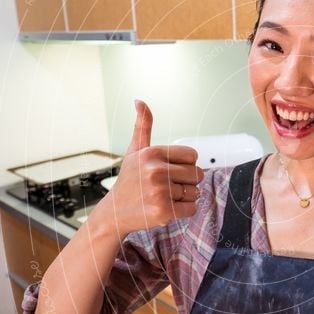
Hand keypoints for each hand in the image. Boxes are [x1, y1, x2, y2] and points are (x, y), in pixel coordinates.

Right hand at [95, 99, 203, 235]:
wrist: (115, 212)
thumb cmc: (130, 180)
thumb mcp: (135, 151)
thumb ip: (142, 126)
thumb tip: (139, 101)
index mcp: (152, 153)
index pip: (193, 156)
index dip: (186, 165)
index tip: (170, 170)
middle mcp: (155, 171)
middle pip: (197, 174)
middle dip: (187, 181)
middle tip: (168, 186)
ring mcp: (159, 192)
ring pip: (196, 192)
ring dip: (185, 197)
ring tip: (166, 197)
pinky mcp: (164, 211)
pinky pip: (192, 208)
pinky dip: (185, 210)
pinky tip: (167, 207)